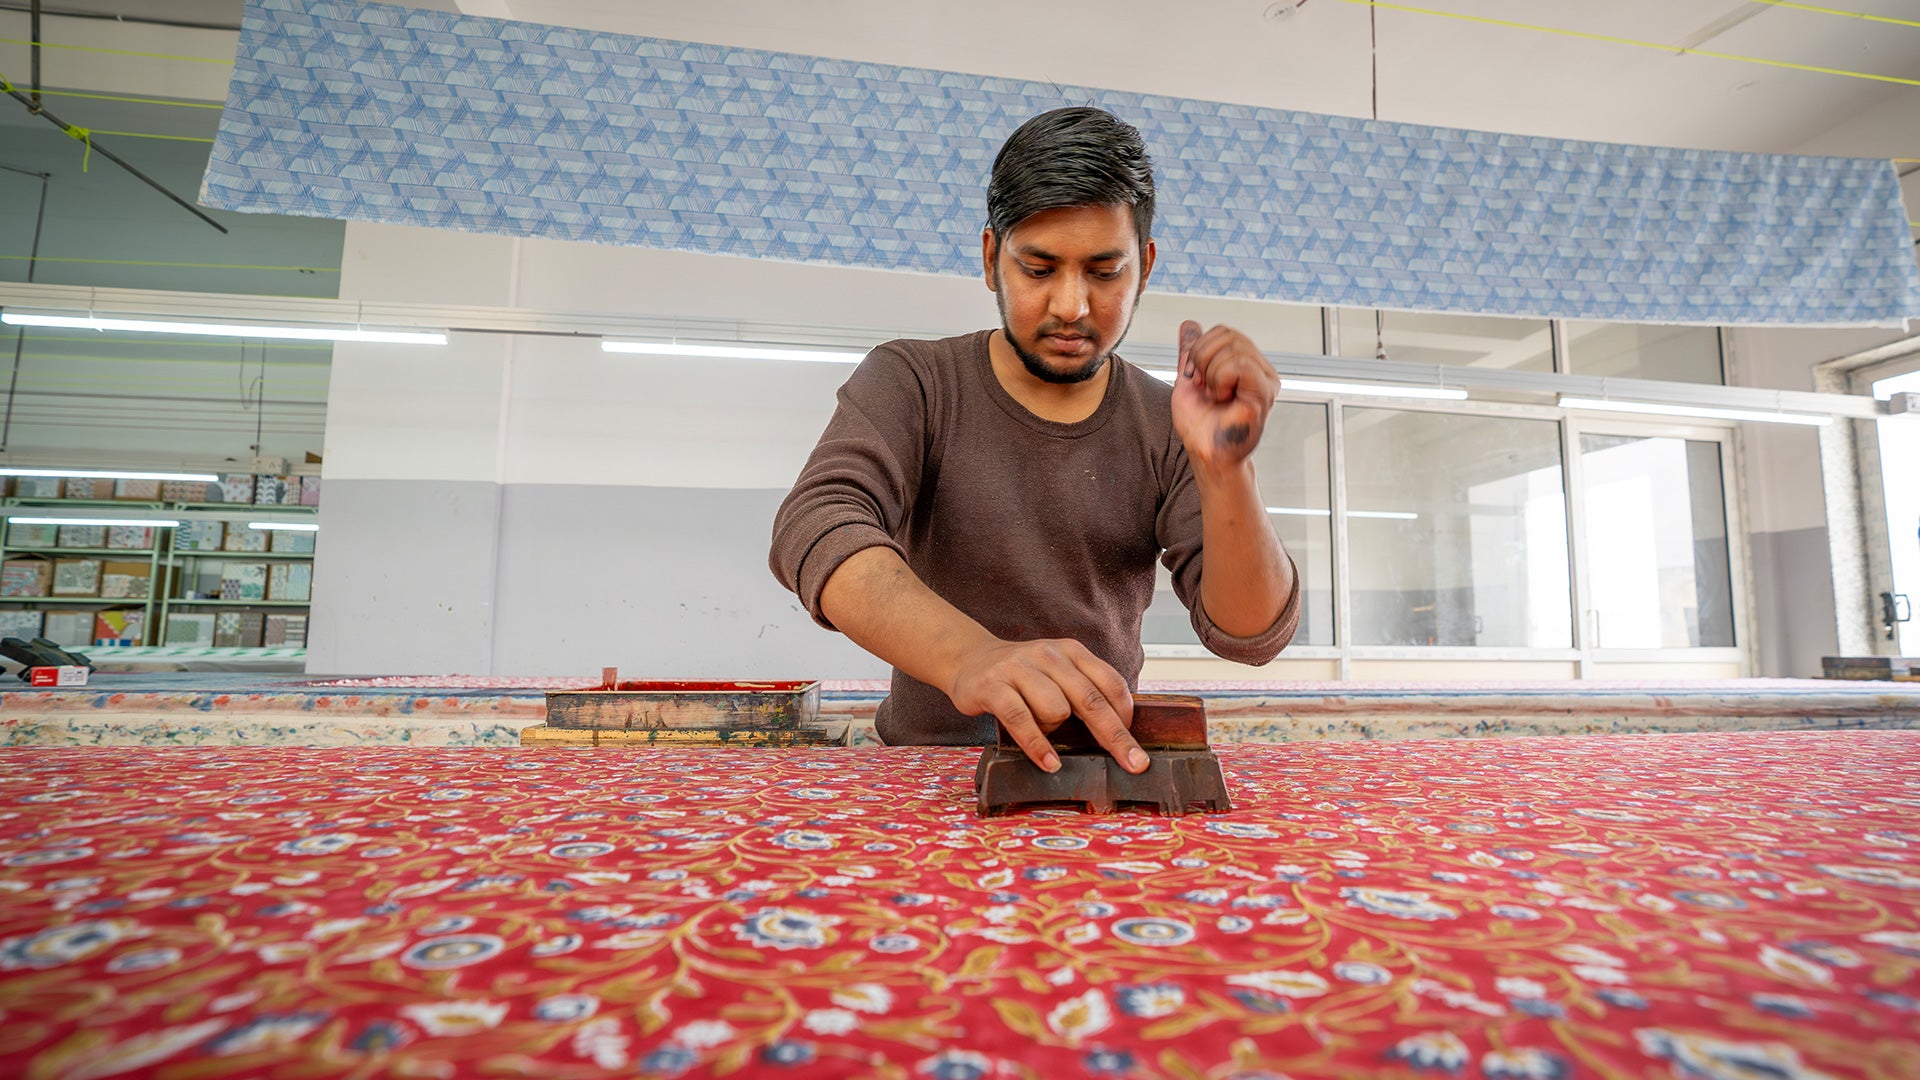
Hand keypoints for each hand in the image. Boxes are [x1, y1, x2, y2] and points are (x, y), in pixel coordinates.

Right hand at [946, 638, 1144, 773]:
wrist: (968, 658)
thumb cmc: (1021, 676)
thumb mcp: (1056, 673)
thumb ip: (1083, 691)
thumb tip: (1119, 729)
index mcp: (1071, 651)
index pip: (1110, 682)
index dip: (1126, 715)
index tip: (1135, 743)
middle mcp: (1049, 656)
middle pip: (1091, 701)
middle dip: (1116, 737)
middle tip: (1135, 765)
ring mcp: (1019, 669)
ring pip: (1056, 710)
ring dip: (1055, 731)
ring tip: (1042, 730)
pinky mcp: (993, 686)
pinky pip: (1022, 720)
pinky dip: (1038, 746)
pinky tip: (1049, 763)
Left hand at [1171, 320, 1277, 470]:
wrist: (1205, 452)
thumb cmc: (1200, 425)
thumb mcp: (1190, 380)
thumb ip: (1192, 352)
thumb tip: (1190, 325)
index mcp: (1246, 363)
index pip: (1223, 331)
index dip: (1200, 351)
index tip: (1198, 380)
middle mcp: (1261, 369)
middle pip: (1229, 335)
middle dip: (1203, 359)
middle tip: (1206, 388)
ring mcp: (1267, 381)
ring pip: (1234, 348)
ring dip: (1212, 374)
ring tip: (1217, 397)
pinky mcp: (1265, 394)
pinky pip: (1241, 365)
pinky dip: (1221, 380)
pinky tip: (1223, 399)